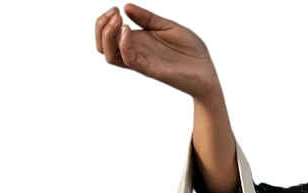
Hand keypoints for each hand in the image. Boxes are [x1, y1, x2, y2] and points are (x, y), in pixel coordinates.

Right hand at [94, 4, 220, 99]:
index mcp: (138, 42)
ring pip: (110, 56)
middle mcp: (137, 53)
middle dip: (100, 27)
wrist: (207, 71)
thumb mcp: (168, 26)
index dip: (104, 21)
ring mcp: (142, 62)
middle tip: (114, 13)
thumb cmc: (190, 51)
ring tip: (119, 21)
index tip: (115, 8)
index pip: (108, 37)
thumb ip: (148, 18)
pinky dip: (123, 44)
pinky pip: (129, 60)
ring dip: (108, 36)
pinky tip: (129, 30)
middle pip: (103, 47)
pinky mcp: (151, 70)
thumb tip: (126, 6)